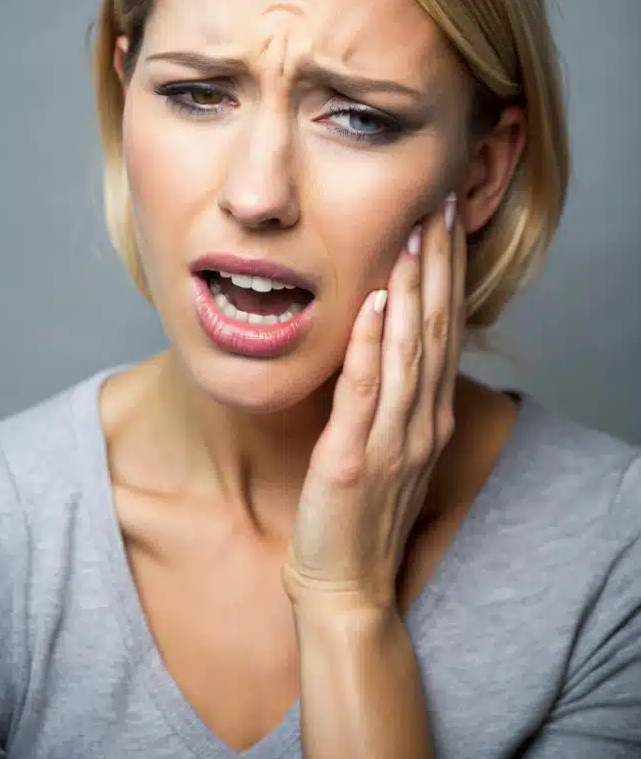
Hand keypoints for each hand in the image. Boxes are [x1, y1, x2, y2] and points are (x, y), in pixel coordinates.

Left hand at [282, 194, 465, 613]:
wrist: (346, 586)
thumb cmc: (359, 515)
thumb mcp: (389, 448)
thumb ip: (393, 398)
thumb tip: (383, 343)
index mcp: (429, 416)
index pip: (445, 331)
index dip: (447, 274)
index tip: (443, 224)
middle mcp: (421, 421)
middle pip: (437, 328)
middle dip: (438, 263)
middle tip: (439, 206)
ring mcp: (392, 440)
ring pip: (410, 349)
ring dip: (414, 288)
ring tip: (414, 234)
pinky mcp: (353, 458)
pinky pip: (368, 389)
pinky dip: (374, 342)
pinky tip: (378, 301)